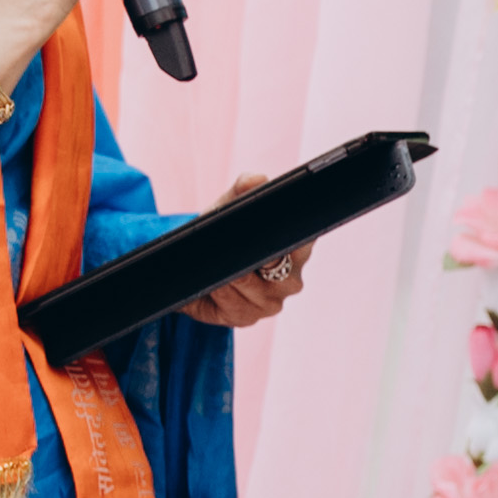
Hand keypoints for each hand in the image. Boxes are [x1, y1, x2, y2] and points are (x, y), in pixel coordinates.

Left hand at [185, 181, 315, 329]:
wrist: (195, 265)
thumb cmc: (223, 232)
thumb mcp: (231, 206)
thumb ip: (244, 188)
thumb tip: (256, 179)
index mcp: (298, 247)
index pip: (303, 243)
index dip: (282, 239)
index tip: (261, 234)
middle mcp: (292, 278)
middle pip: (278, 270)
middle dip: (251, 259)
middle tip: (230, 245)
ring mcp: (273, 302)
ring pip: (253, 289)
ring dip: (230, 275)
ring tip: (215, 263)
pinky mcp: (250, 318)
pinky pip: (235, 306)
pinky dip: (219, 293)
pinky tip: (211, 284)